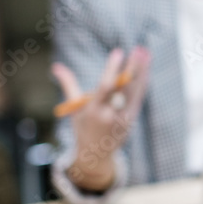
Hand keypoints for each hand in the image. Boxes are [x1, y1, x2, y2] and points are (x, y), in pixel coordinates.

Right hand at [51, 47, 150, 190]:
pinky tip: (146, 68)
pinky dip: (142, 82)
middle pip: (125, 88)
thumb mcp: (75, 108)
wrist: (96, 155)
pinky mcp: (132, 118)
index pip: (106, 87)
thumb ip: (69, 85)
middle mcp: (111, 115)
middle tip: (138, 49)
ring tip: (146, 53)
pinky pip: (139, 97)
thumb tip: (56, 66)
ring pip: (136, 91)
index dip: (112, 69)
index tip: (118, 51)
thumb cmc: (82, 127)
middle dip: (133, 68)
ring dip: (142, 71)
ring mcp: (124, 117)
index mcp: (94, 111)